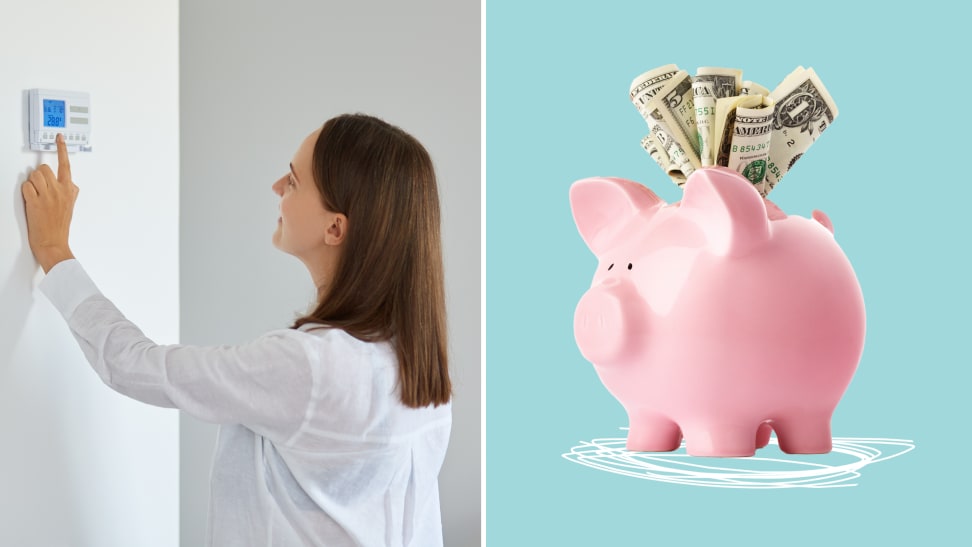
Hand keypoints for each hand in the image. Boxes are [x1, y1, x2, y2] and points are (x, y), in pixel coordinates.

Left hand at [21, 133, 77, 272]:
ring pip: (34, 175)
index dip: (62, 149)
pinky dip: (25, 192)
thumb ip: (71, 192)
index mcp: (70, 190)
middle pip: (44, 169)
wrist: (53, 242)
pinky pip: (26, 187)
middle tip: (39, 187)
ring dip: (31, 183)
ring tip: (35, 195)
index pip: (66, 165)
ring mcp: (48, 196)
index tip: (59, 138)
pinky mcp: (35, 201)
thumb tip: (71, 184)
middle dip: (38, 176)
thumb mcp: (71, 207)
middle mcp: (60, 190)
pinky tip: (30, 200)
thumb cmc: (60, 227)